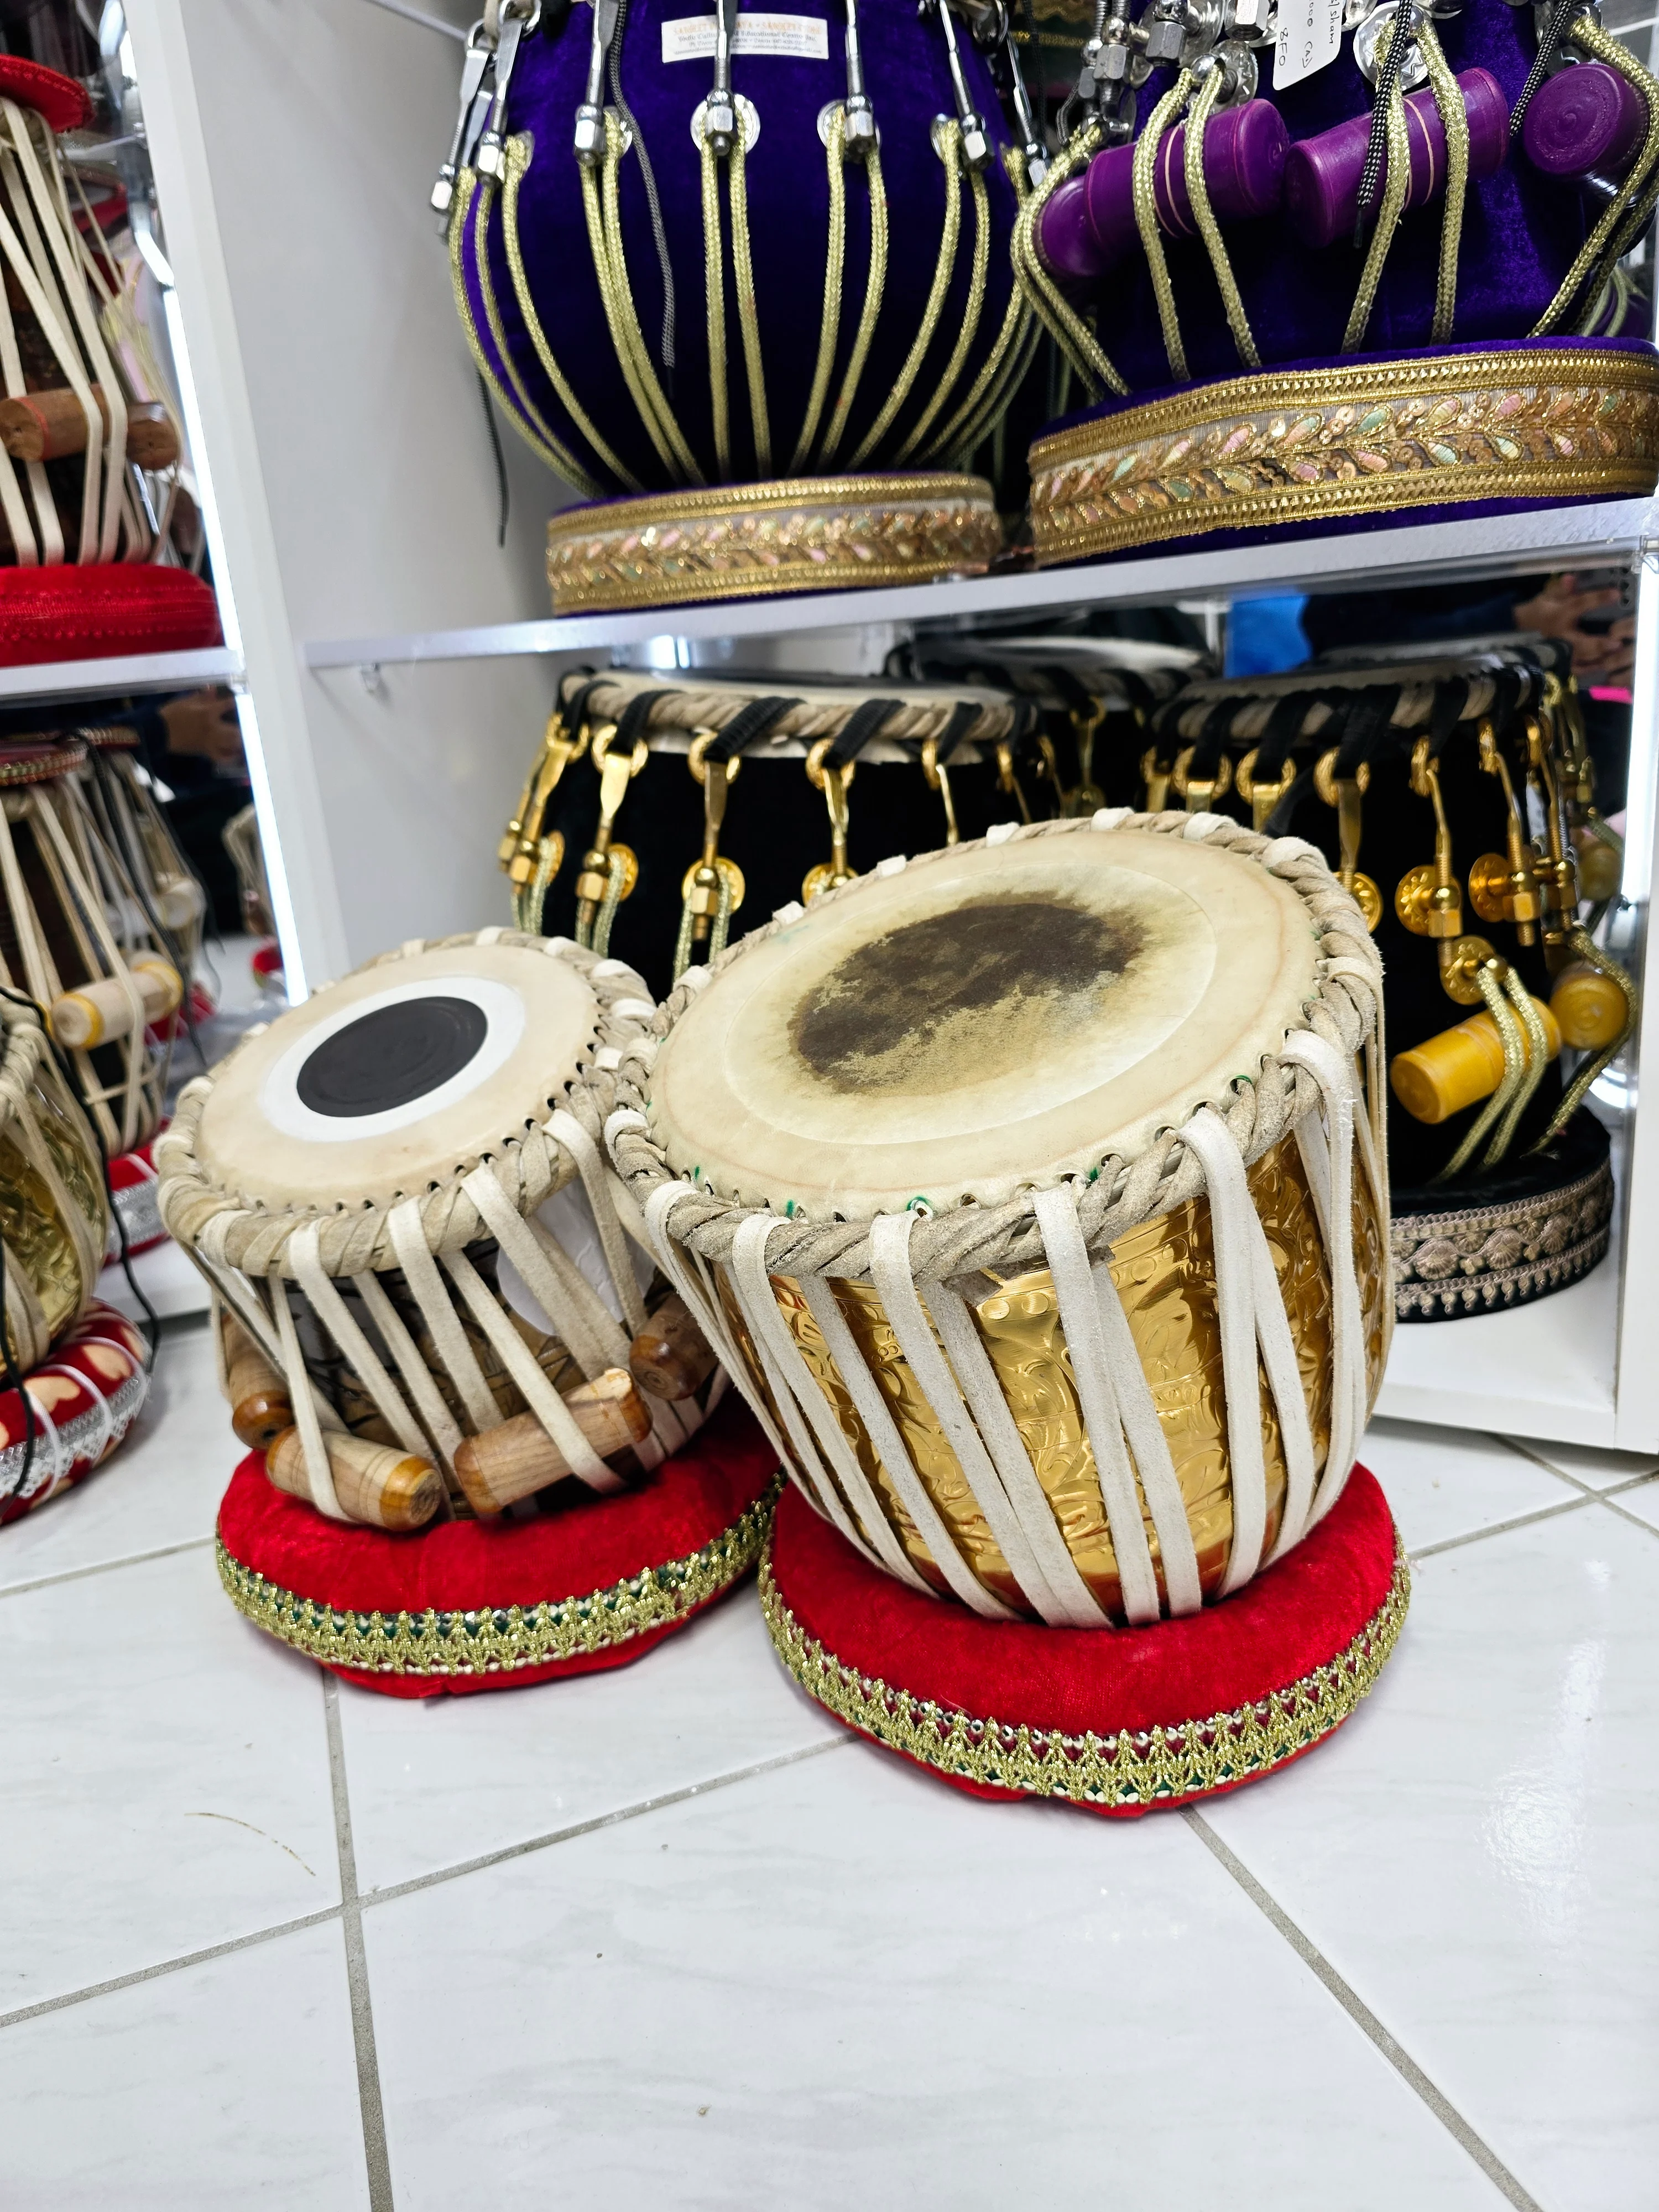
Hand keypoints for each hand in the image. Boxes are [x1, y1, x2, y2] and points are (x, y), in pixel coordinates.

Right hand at [160, 688, 243, 770]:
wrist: (159, 732)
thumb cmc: (171, 714)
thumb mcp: (186, 701)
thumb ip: (202, 696)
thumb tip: (213, 689)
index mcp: (208, 712)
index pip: (228, 705)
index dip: (235, 703)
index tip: (239, 702)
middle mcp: (213, 728)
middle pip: (236, 729)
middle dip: (243, 727)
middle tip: (247, 725)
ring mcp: (211, 741)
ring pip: (233, 744)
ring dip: (241, 742)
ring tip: (244, 738)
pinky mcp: (206, 752)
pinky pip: (222, 758)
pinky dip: (230, 757)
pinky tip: (235, 755)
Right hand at [1511, 573, 1630, 680]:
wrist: (1516, 633)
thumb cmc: (1537, 613)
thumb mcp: (1546, 597)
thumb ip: (1560, 589)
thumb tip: (1571, 578)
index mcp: (1559, 614)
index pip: (1580, 604)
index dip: (1598, 599)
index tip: (1616, 594)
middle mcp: (1561, 635)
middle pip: (1581, 642)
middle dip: (1598, 644)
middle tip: (1616, 644)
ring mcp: (1560, 652)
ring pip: (1580, 659)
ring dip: (1597, 658)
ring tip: (1615, 656)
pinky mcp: (1559, 662)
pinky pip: (1575, 669)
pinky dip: (1589, 669)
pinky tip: (1602, 665)